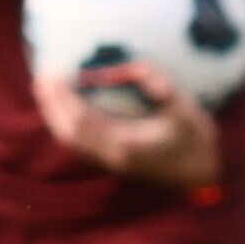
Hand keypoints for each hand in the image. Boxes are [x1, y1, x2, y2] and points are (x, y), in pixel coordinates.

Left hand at [33, 62, 219, 192]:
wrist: (203, 177)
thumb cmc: (197, 143)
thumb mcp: (186, 110)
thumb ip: (161, 86)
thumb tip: (133, 66)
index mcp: (125, 145)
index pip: (83, 121)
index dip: (65, 98)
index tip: (55, 74)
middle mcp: (112, 156)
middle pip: (68, 133)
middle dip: (51, 105)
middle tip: (41, 77)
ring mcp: (111, 162)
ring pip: (71, 140)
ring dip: (55, 115)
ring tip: (46, 89)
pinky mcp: (113, 162)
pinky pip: (81, 143)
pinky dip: (67, 123)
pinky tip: (66, 107)